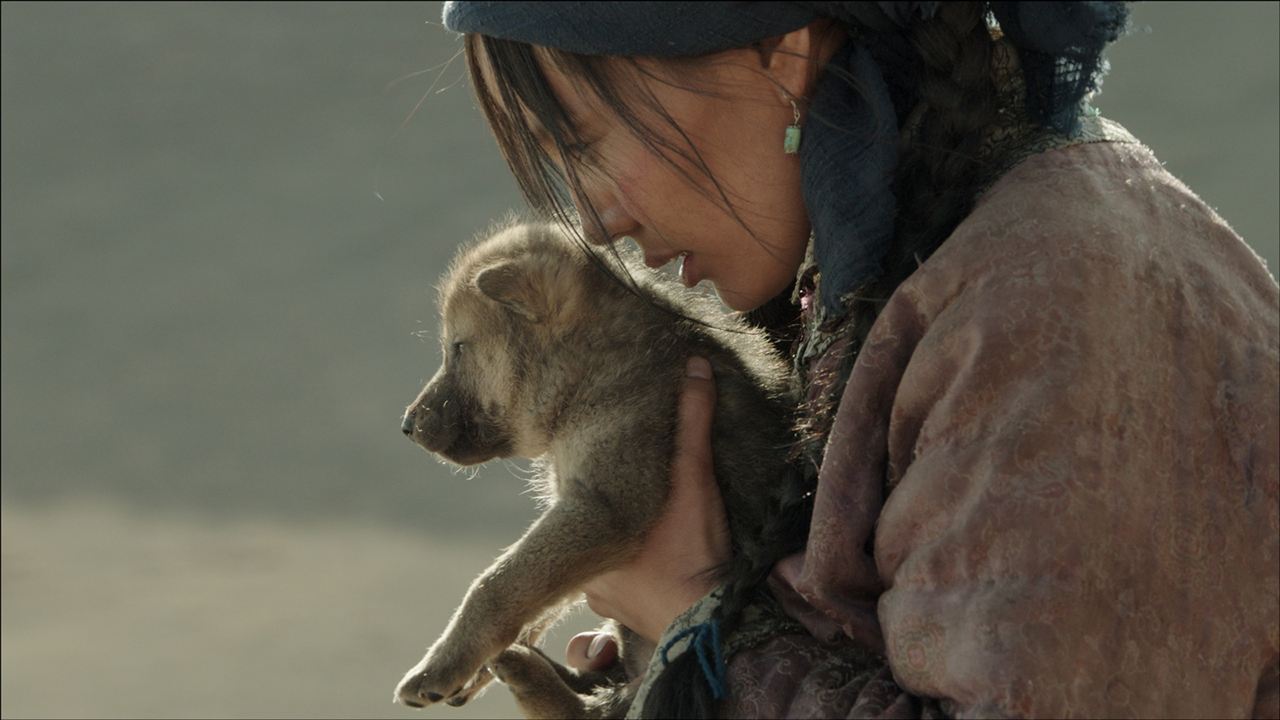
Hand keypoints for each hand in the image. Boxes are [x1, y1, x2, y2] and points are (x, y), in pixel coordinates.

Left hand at [575, 356, 731, 648]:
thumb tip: (694, 366)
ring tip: (647, 539)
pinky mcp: (620, 620)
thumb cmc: (696, 550)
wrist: (711, 623)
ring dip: (618, 552)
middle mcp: (584, 566)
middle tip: (636, 502)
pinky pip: (611, 598)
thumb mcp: (695, 480)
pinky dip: (625, 586)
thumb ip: (691, 424)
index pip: (573, 492)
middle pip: (588, 527)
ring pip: (601, 562)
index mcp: (589, 529)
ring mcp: (601, 599)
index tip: (603, 471)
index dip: (588, 480)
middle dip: (607, 515)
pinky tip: (642, 577)